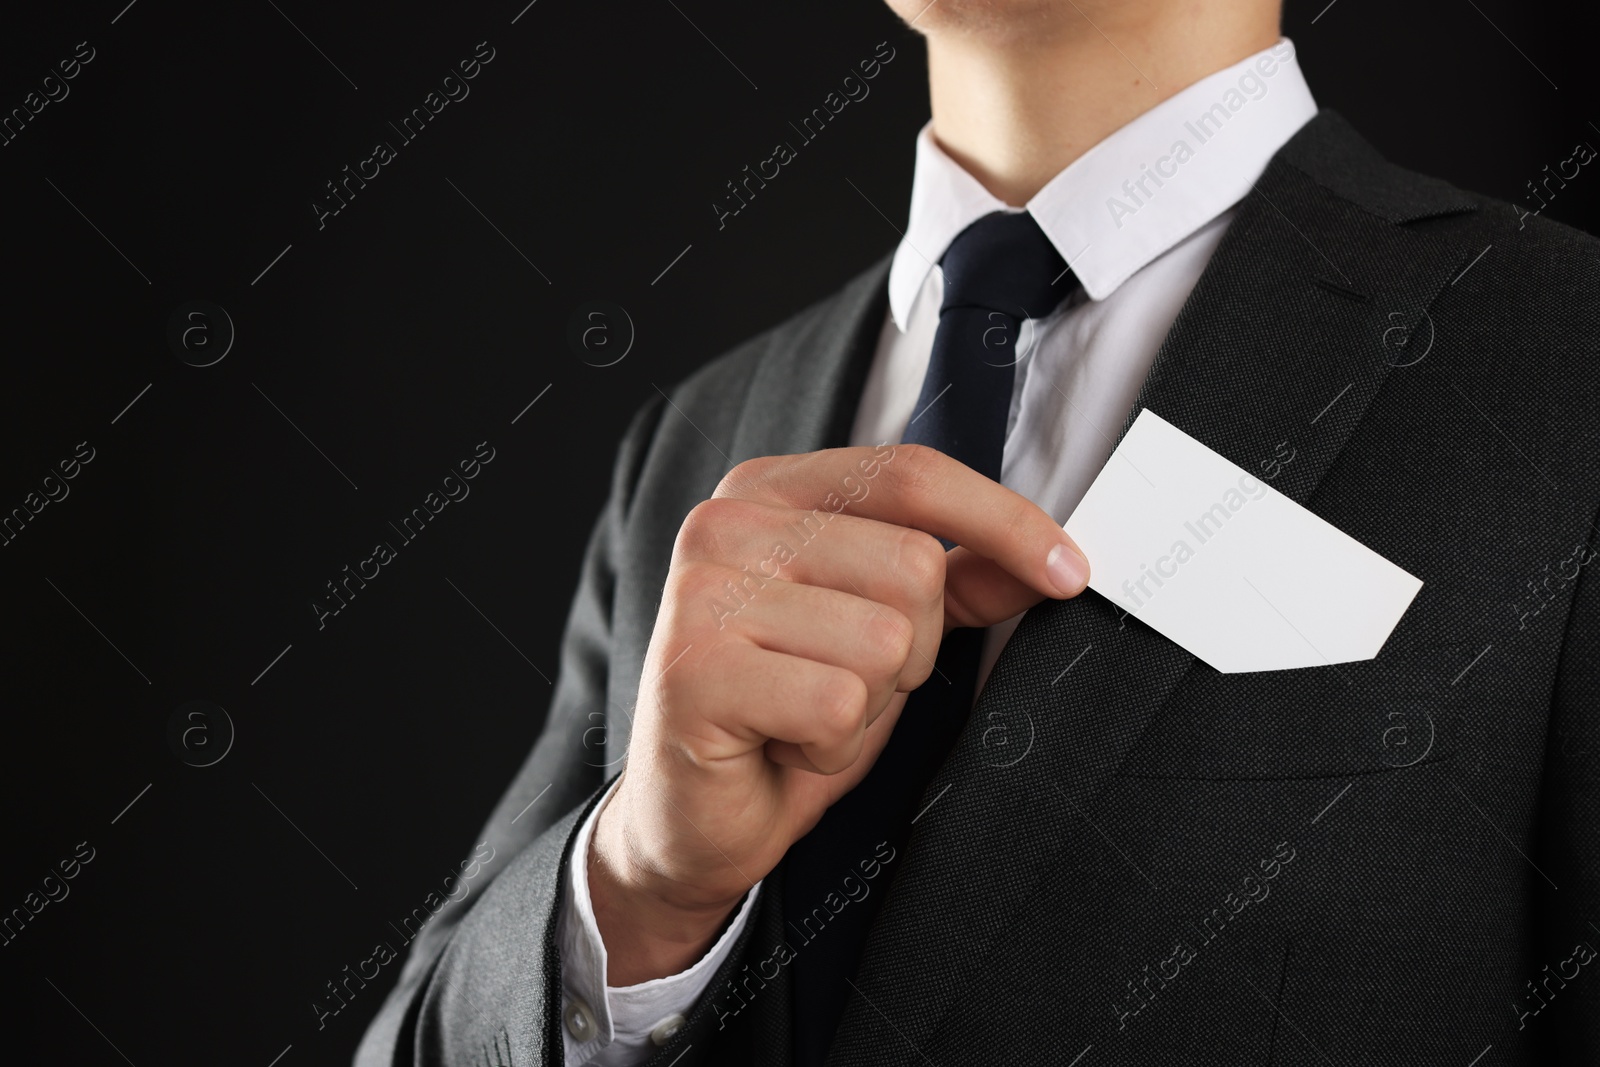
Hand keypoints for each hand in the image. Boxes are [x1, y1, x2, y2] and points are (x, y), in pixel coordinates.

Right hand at [588, 444, 1088, 983]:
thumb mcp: (884, 636)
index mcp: (768, 490)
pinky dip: (830, 747)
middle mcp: (725, 523)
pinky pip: (837, 704)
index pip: (911, 473)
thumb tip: (1051, 563)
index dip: (1003, 521)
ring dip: (869, 705)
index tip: (1071, 573)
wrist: (694, 818)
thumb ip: (956, 586)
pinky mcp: (693, 670)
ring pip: (884, 640)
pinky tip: (783, 747)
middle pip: (912, 565)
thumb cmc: (787, 713)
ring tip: (807, 717)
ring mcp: (700, 593)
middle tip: (845, 684)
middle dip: (911, 650)